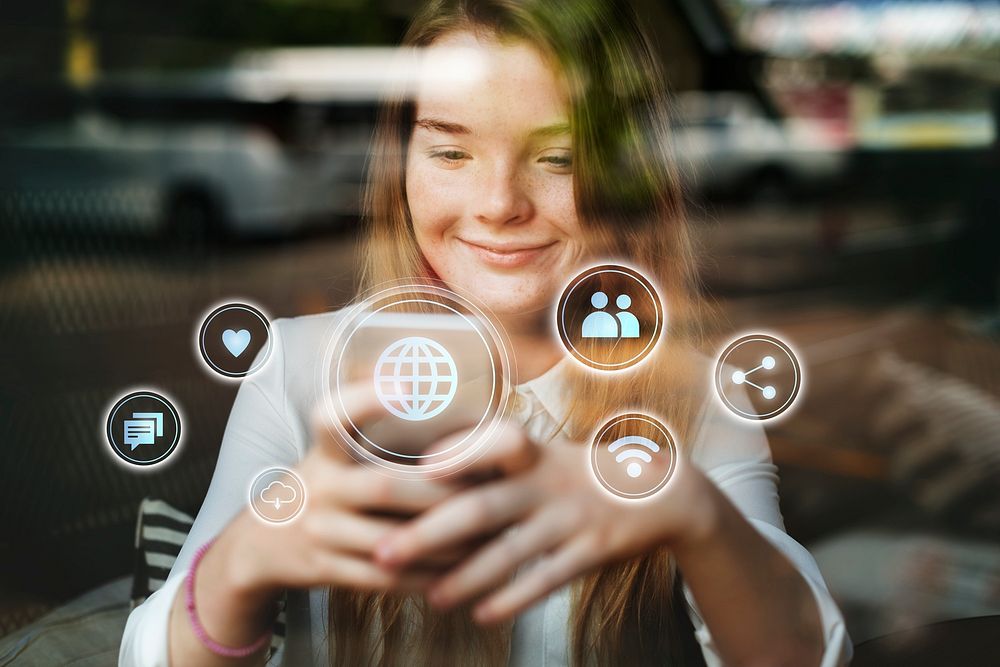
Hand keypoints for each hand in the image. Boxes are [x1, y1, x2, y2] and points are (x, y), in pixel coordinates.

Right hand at [222, 384, 463, 598]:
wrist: (260, 546)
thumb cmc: (320, 488)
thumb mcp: (330, 454)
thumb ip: (370, 434)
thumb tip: (437, 399)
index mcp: (324, 453)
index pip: (332, 417)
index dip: (366, 399)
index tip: (407, 387)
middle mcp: (320, 488)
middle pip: (384, 486)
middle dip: (439, 492)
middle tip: (486, 490)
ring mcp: (321, 532)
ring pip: (391, 539)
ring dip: (443, 541)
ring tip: (485, 536)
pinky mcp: (327, 570)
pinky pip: (386, 578)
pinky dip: (426, 575)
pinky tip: (458, 571)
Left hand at [373, 423, 710, 623]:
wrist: (661, 493)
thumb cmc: (582, 472)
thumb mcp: (544, 452)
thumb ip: (492, 455)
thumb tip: (427, 459)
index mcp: (532, 453)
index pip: (492, 443)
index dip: (457, 453)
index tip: (417, 469)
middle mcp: (546, 483)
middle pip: (480, 508)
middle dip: (428, 533)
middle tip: (384, 552)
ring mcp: (569, 519)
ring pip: (508, 553)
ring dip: (464, 578)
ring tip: (430, 597)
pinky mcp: (590, 551)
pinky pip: (546, 579)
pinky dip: (513, 598)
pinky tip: (482, 615)